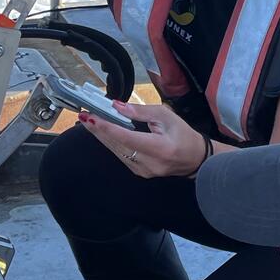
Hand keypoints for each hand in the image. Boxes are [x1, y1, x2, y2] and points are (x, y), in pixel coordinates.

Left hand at [79, 100, 206, 178]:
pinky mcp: (139, 172)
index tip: (92, 118)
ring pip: (116, 151)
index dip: (108, 128)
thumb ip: (141, 112)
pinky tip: (102, 133)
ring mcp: (143, 171)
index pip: (128, 138)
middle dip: (98, 130)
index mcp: (160, 148)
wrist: (195, 159)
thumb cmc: (183, 134)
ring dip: (101, 136)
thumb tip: (117, 106)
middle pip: (117, 145)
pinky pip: (121, 156)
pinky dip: (111, 143)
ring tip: (88, 122)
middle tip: (83, 116)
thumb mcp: (166, 116)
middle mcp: (150, 163)